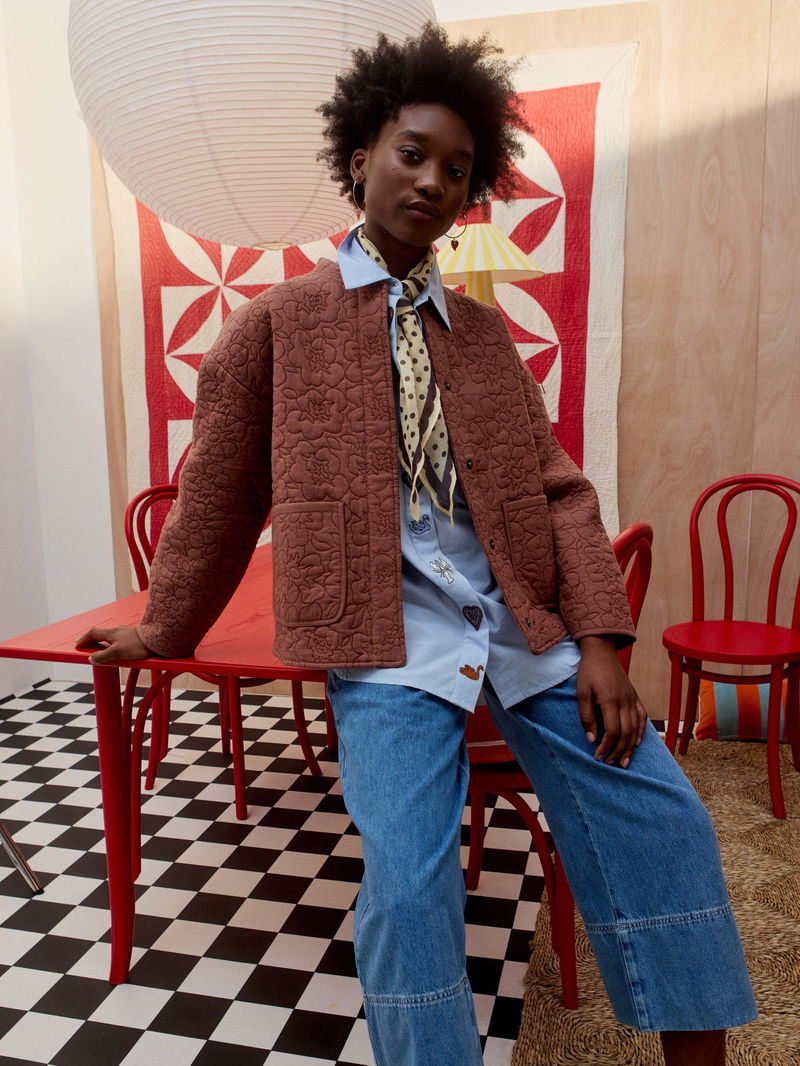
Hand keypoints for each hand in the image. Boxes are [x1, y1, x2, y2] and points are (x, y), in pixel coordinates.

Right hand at [75, 625, 150, 663]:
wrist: (157, 640)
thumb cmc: (139, 644)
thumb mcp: (118, 652)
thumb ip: (103, 656)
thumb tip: (91, 658)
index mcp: (112, 633)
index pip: (93, 633)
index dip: (83, 639)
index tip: (77, 645)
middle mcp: (118, 631)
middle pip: (100, 634)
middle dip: (91, 640)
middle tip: (85, 647)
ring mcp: (126, 633)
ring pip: (109, 637)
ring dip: (101, 642)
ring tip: (98, 650)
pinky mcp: (133, 637)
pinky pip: (118, 640)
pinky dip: (111, 644)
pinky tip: (115, 650)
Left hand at [576, 635, 646, 767]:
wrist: (601, 651)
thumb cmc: (589, 671)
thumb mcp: (581, 692)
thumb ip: (586, 716)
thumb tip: (591, 739)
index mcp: (610, 701)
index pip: (612, 732)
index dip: (606, 747)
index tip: (598, 757)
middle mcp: (625, 702)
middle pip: (626, 734)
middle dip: (619, 752)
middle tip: (610, 763)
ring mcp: (632, 699)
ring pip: (636, 729)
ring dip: (631, 747)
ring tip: (624, 761)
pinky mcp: (635, 696)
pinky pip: (642, 717)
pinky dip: (641, 732)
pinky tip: (637, 743)